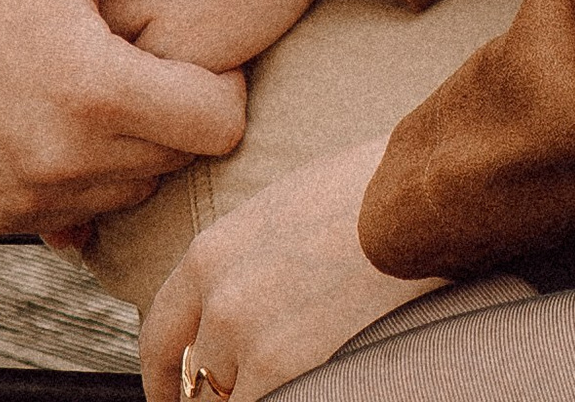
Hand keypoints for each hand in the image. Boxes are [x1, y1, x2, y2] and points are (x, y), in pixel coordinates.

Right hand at [0, 0, 269, 236]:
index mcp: (91, 90)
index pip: (218, 124)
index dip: (220, 80)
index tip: (181, 41)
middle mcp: (60, 161)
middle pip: (178, 161)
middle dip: (176, 109)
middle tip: (134, 52)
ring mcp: (22, 199)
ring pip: (131, 191)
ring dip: (131, 145)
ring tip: (90, 77)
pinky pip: (76, 213)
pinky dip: (82, 173)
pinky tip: (53, 116)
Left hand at [141, 135, 443, 401]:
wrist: (414, 198)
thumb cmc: (366, 193)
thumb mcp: (281, 211)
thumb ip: (246, 261)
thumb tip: (240, 304)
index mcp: (212, 252)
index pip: (160, 332)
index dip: (163, 374)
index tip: (172, 393)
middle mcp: (218, 297)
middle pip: (193, 375)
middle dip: (211, 392)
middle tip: (233, 394)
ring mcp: (245, 336)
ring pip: (225, 398)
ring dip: (250, 394)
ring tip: (281, 381)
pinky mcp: (281, 366)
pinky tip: (305, 389)